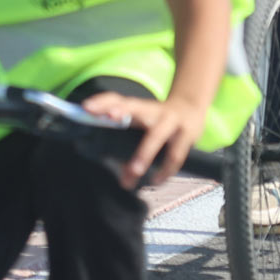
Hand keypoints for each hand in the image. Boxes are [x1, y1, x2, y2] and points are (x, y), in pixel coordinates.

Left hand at [82, 89, 205, 189]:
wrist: (192, 108)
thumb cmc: (159, 121)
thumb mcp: (143, 126)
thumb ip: (128, 148)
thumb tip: (123, 179)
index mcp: (138, 107)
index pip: (117, 99)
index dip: (102, 102)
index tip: (86, 107)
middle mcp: (153, 110)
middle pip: (136, 107)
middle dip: (122, 111)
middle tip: (109, 117)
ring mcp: (171, 120)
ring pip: (156, 135)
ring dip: (144, 153)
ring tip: (134, 172)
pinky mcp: (187, 133)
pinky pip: (176, 154)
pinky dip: (166, 170)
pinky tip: (157, 180)